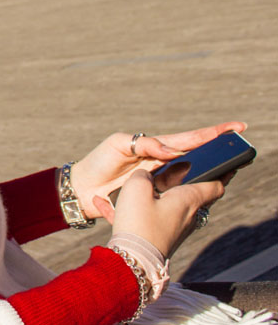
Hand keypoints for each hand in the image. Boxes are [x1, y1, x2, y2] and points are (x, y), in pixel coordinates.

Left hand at [71, 121, 244, 219]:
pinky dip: (194, 194)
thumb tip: (173, 152)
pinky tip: (207, 193)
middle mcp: (162, 163)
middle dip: (218, 150)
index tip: (234, 127)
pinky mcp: (155, 198)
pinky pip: (179, 196)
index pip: (188, 138)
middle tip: (241, 143)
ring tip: (232, 168)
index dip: (211, 133)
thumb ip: (145, 144)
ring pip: (192, 177)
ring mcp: (161, 182)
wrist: (83, 188)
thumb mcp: (118, 144)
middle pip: (197, 156)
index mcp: (154, 147)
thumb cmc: (99, 162)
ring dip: (211, 173)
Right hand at [99, 169, 223, 257]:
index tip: (223, 164)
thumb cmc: (139, 222)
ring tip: (129, 185)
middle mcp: (187, 215)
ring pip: (166, 205)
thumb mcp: (137, 188)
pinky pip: (145, 218)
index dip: (221, 172)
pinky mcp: (158, 237)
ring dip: (152, 195)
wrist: (132, 260)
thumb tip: (145, 175)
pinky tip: (102, 203)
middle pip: (191, 194)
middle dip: (183, 181)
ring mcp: (173, 228)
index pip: (215, 185)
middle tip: (171, 168)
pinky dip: (130, 210)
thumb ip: (143, 175)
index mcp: (188, 200)